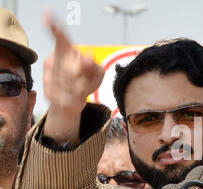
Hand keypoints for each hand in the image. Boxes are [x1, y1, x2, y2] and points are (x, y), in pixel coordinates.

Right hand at [42, 10, 103, 143]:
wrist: (69, 102)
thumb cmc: (85, 81)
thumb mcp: (97, 73)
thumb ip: (94, 67)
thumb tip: (88, 57)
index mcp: (65, 51)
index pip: (61, 38)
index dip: (55, 28)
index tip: (47, 17)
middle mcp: (54, 61)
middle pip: (72, 69)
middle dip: (83, 77)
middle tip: (84, 77)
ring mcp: (50, 77)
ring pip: (72, 85)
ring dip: (82, 89)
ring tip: (81, 88)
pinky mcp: (50, 93)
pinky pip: (68, 96)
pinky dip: (76, 98)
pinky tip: (75, 96)